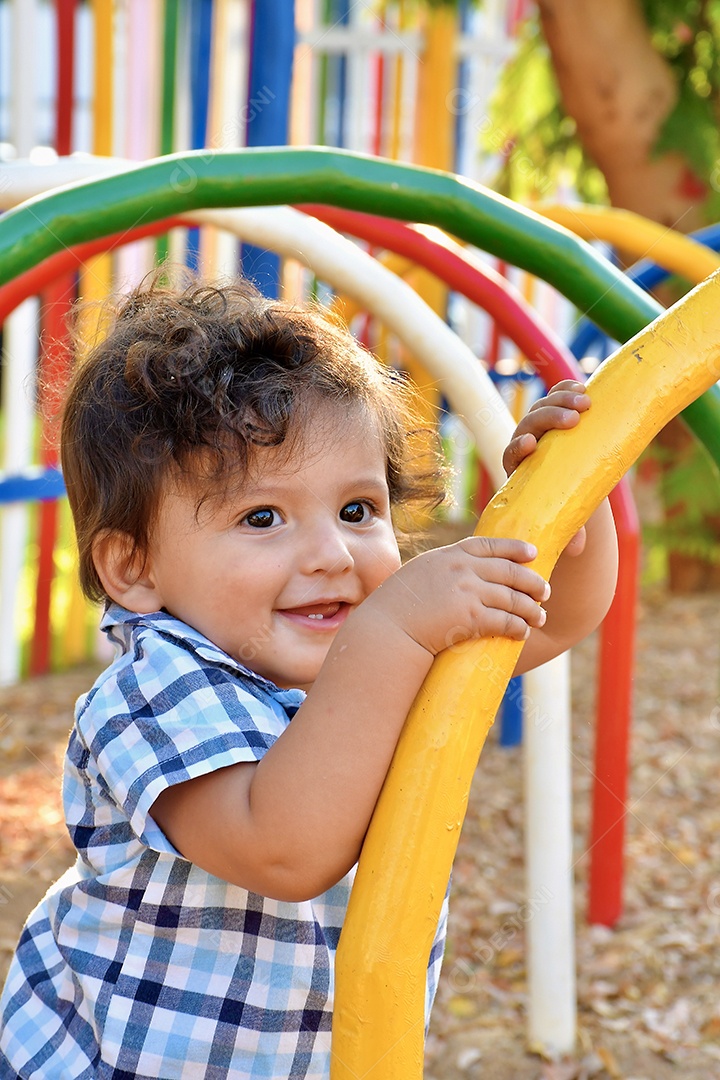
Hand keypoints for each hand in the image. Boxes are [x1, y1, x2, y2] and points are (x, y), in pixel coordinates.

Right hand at [365, 536, 550, 656]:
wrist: (387, 627)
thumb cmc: (396, 606)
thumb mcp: (418, 574)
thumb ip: (442, 570)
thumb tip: (459, 575)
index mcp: (449, 555)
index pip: (490, 545)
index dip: (515, 548)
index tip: (533, 553)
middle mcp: (462, 569)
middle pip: (509, 571)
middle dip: (532, 581)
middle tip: (545, 591)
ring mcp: (468, 592)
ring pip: (513, 598)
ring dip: (531, 609)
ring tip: (540, 617)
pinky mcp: (471, 618)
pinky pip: (505, 621)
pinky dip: (518, 627)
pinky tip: (523, 633)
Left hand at [502, 380, 589, 555]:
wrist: (570, 483)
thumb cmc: (562, 505)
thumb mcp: (563, 519)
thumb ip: (568, 532)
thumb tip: (576, 548)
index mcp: (518, 467)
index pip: (511, 453)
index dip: (518, 447)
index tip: (530, 445)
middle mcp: (526, 442)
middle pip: (530, 423)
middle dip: (549, 418)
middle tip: (573, 419)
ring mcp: (541, 425)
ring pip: (544, 406)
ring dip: (562, 400)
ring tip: (586, 401)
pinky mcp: (558, 413)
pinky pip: (558, 395)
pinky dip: (567, 389)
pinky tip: (583, 386)